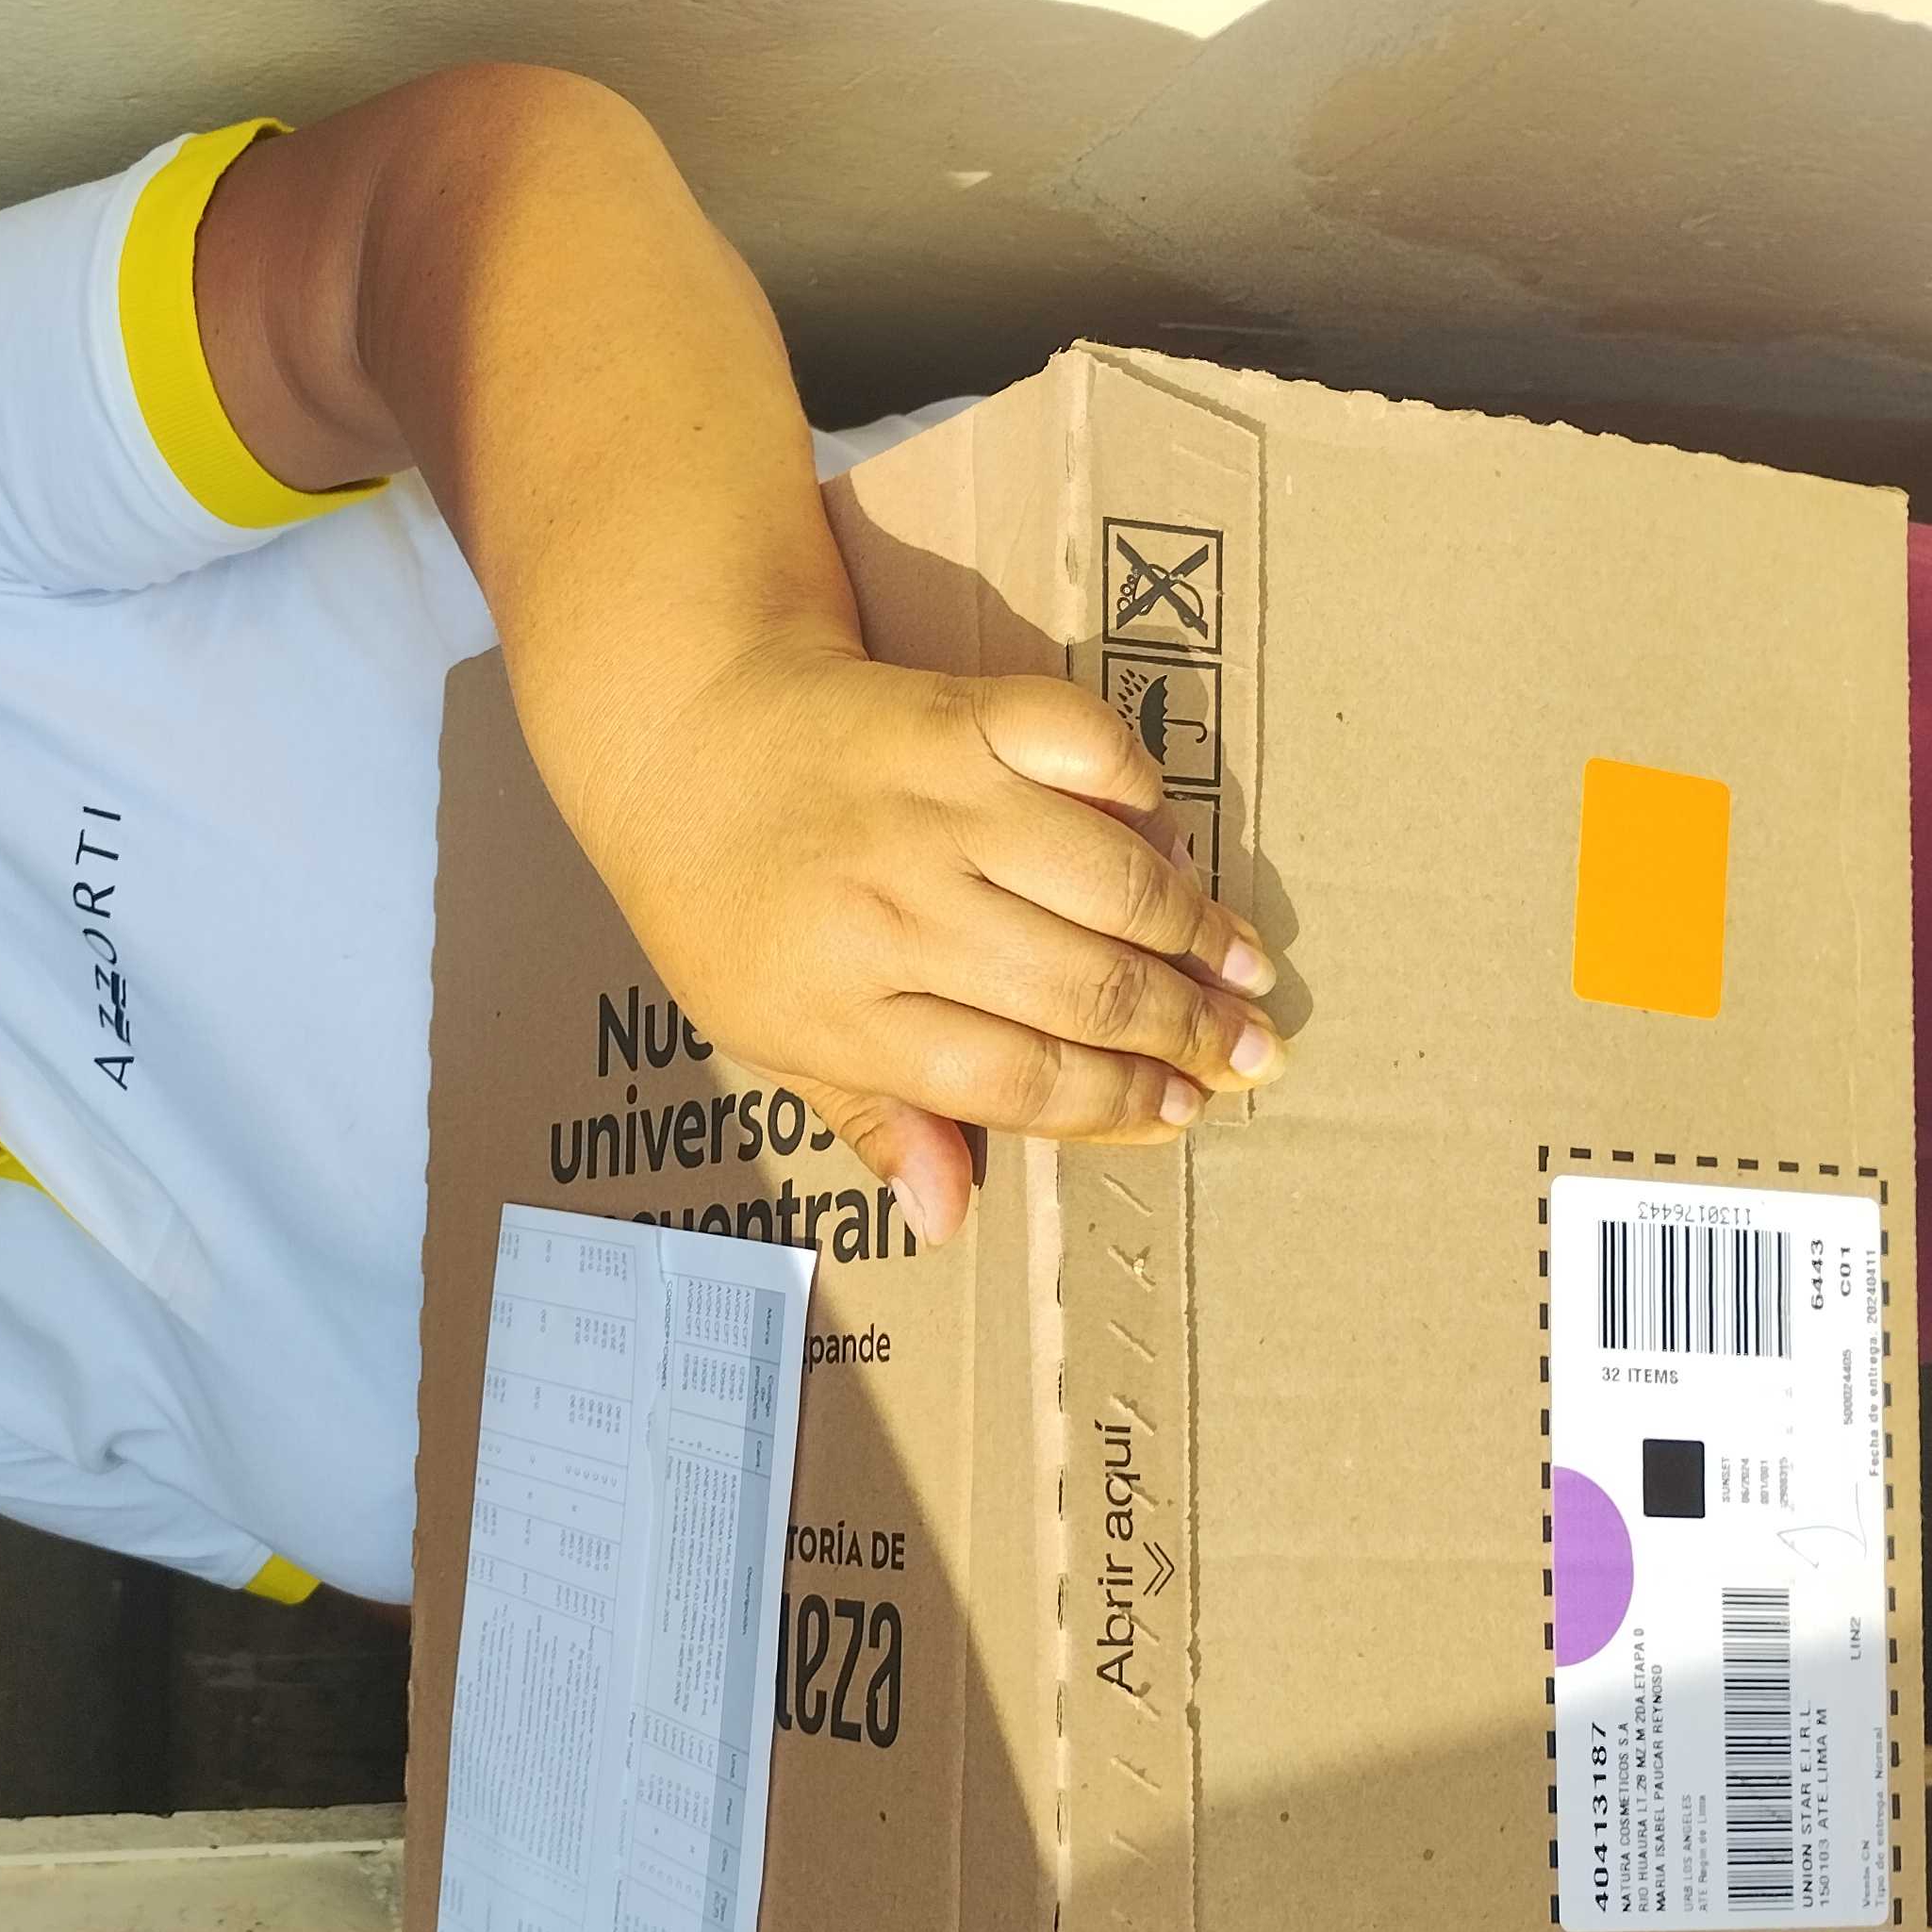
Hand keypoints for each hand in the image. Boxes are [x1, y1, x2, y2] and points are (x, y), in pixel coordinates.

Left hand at [566, 637, 1284, 1243]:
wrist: (679, 730)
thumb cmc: (722, 901)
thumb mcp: (763, 1032)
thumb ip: (871, 1117)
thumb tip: (950, 1219)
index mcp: (840, 1007)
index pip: (1014, 1078)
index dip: (1115, 1104)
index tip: (1183, 1112)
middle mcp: (893, 907)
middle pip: (1078, 989)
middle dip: (1184, 1033)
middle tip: (1252, 1056)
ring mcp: (930, 803)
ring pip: (1104, 879)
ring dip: (1193, 930)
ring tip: (1247, 973)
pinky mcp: (956, 712)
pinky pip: (1083, 746)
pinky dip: (1138, 789)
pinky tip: (1171, 840)